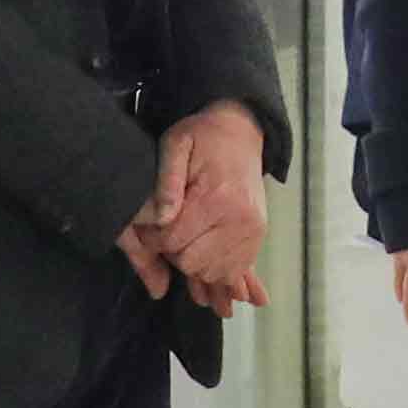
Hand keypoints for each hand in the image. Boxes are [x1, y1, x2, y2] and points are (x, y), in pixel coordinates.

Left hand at [137, 102, 268, 309]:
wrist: (240, 134)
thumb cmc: (203, 138)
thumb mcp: (176, 144)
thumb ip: (166, 181)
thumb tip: (162, 217)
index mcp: (217, 196)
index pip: (173, 240)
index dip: (152, 238)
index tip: (149, 226)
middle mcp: (240, 219)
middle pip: (191, 263)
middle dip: (172, 252)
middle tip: (168, 230)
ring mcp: (253, 231)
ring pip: (211, 273)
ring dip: (192, 263)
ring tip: (187, 237)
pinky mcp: (258, 238)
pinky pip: (231, 272)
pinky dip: (214, 268)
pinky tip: (204, 250)